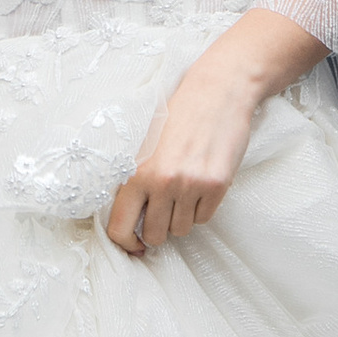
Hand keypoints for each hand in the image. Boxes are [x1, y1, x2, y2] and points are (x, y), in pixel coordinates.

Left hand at [104, 43, 268, 258]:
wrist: (217, 91)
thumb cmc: (178, 115)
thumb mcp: (144, 145)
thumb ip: (134, 179)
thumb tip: (130, 219)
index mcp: (136, 172)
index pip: (120, 228)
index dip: (127, 243)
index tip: (136, 245)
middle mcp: (162, 182)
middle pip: (155, 234)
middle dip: (158, 231)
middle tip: (163, 215)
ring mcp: (191, 185)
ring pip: (182, 229)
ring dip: (182, 218)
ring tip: (184, 192)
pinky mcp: (217, 186)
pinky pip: (205, 218)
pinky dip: (202, 209)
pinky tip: (201, 186)